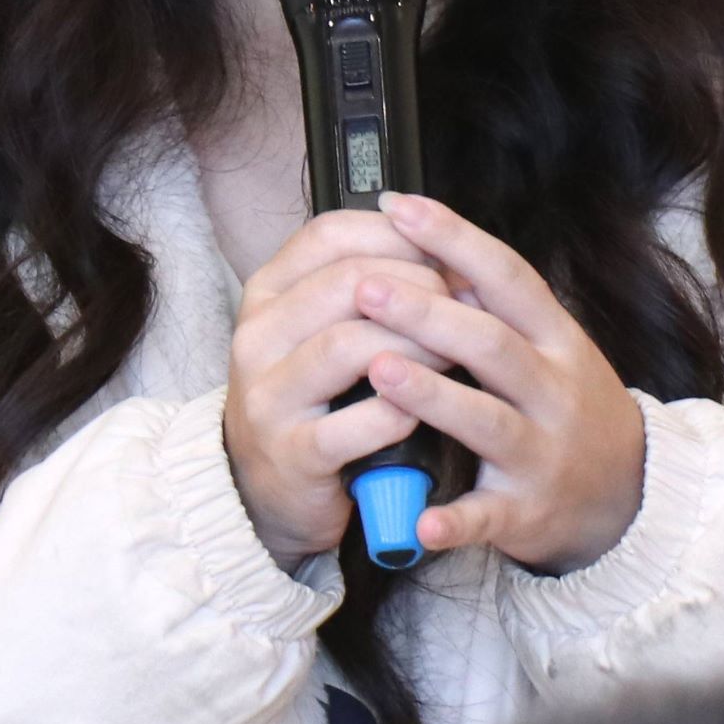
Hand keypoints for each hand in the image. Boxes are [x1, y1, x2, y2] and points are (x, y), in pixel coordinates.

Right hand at [223, 209, 456, 562]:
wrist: (270, 489)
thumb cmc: (313, 398)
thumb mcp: (322, 329)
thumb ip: (366, 288)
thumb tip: (446, 253)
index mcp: (267, 294)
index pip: (329, 235)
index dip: (398, 236)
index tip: (447, 256)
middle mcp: (257, 337)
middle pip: (345, 283)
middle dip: (419, 289)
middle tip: (466, 307)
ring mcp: (268, 398)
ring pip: (347, 346)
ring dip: (416, 345)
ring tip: (457, 355)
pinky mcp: (291, 455)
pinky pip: (353, 423)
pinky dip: (398, 413)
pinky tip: (423, 412)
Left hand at [354, 192, 645, 573]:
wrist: (629, 494)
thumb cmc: (569, 404)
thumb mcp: (552, 345)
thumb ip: (497, 304)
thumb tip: (430, 241)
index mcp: (558, 340)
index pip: (508, 278)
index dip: (456, 240)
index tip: (400, 207)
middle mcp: (555, 392)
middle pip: (493, 344)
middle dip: (428, 314)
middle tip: (365, 287)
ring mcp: (543, 454)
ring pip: (488, 421)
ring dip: (433, 396)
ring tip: (378, 369)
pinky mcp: (527, 512)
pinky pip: (488, 517)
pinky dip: (455, 521)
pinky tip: (419, 521)